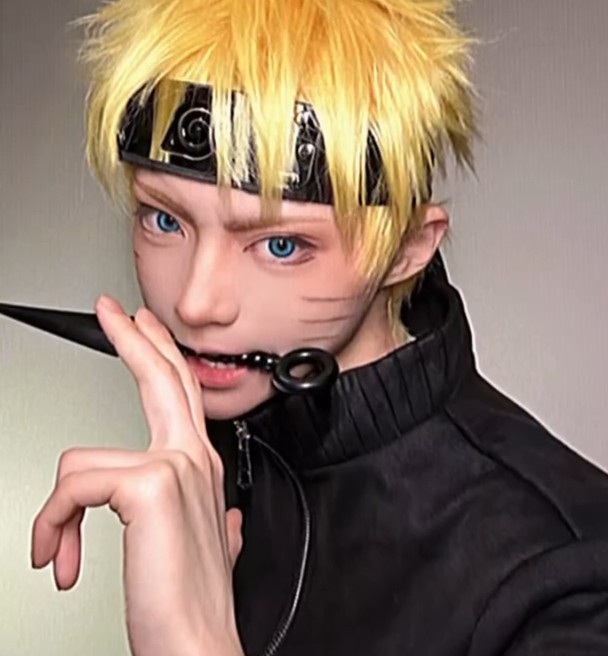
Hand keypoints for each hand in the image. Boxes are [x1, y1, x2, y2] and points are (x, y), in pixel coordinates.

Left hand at [31, 295, 244, 655]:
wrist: (198, 645)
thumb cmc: (193, 603)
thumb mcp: (214, 550)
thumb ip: (224, 526)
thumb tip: (229, 523)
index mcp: (201, 468)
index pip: (180, 392)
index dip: (160, 353)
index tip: (142, 326)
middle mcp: (194, 459)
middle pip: (161, 377)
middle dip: (133, 338)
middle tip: (112, 312)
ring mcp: (176, 467)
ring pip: (82, 462)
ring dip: (52, 518)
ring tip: (55, 553)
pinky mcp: (148, 484)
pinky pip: (74, 489)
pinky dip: (52, 529)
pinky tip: (61, 560)